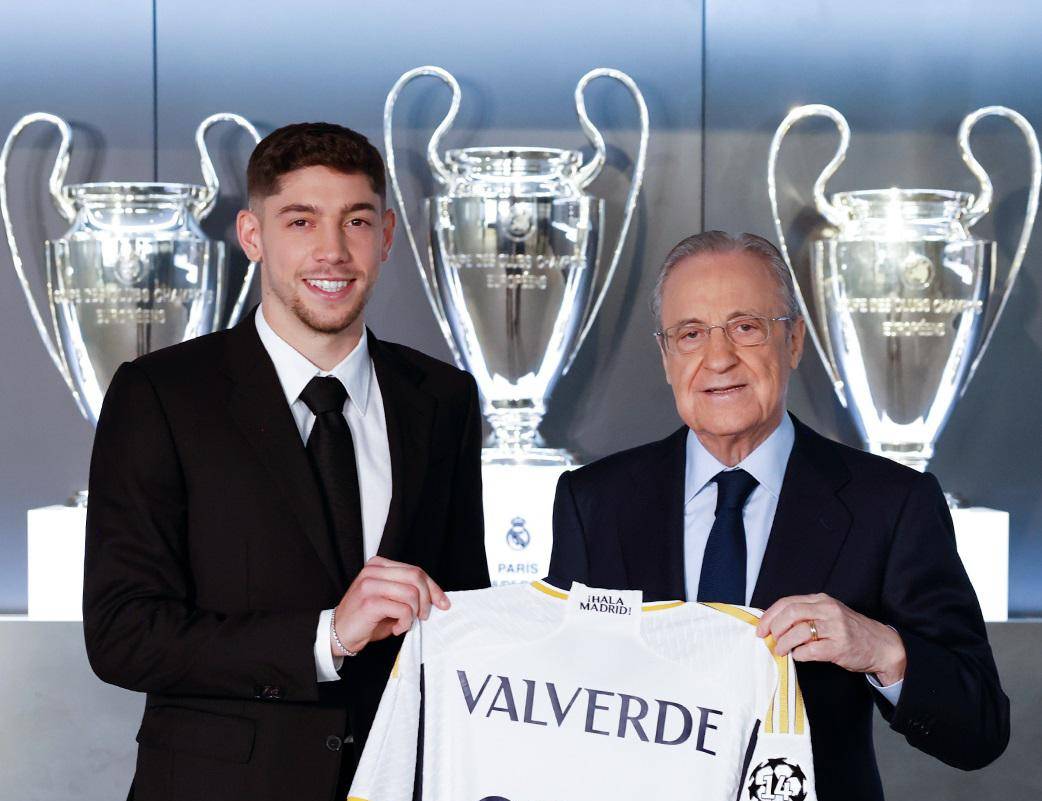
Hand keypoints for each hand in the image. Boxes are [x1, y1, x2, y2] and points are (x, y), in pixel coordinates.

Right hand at [330, 556, 449, 656]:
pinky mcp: (370, 602)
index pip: (415, 570)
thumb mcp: (388, 599)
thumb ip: (406, 591)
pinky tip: (396, 628)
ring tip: (404, 623)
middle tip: (422, 616)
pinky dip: (405, 622)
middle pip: (416, 577)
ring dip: (413, 614)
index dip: (433, 588)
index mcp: (379, 565)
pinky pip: (403, 609)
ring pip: (412, 593)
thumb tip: (436, 598)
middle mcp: (373, 571)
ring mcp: (370, 584)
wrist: (338, 633)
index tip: (443, 603)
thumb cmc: (366, 618)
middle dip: (427, 600)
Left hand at [756, 593, 906, 685]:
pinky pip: (811, 651)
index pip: (787, 602)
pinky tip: (798, 656)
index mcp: (821, 600)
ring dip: (784, 643)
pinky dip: (799, 654)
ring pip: (799, 631)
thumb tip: (773, 624)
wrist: (881, 644)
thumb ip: (805, 614)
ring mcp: (835, 628)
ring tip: (781, 650)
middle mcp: (828, 610)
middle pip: (790, 613)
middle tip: (767, 639)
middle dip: (774, 627)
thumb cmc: (849, 631)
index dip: (770, 616)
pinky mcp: (840, 646)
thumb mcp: (828, 614)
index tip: (760, 628)